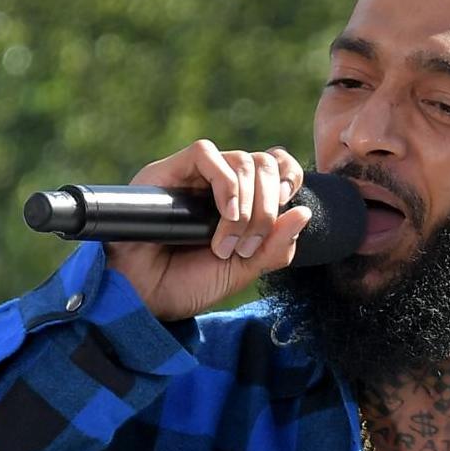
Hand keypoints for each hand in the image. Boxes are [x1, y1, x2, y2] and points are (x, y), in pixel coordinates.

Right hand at [105, 140, 311, 321]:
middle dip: (268, 208)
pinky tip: (224, 216)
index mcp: (240, 201)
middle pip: (264, 163)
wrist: (145, 297)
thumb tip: (304, 212)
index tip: (289, 206)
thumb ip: (275, 246)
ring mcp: (193, 176)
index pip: (276, 165)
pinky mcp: (168, 170)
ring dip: (247, 207)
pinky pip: (206, 153)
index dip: (290, 177)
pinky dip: (226, 184)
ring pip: (241, 159)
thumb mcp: (243, 270)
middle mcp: (218, 184)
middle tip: (248, 247)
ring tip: (227, 245)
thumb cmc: (187, 284)